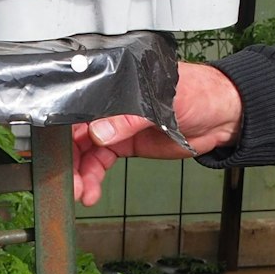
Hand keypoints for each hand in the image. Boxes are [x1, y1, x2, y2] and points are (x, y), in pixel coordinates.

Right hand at [71, 62, 244, 205]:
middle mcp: (111, 102)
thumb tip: (99, 132)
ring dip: (79, 172)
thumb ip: (129, 119)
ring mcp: (116, 124)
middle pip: (75, 129)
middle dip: (67, 156)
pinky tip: (90, 192)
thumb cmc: (197, 93)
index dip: (60, 124)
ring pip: (85, 149)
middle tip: (66, 179)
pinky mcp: (125, 144)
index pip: (78, 100)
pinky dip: (92, 177)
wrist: (222, 116)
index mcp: (116, 81)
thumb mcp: (162, 104)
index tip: (52, 147)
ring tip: (80, 192)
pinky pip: (100, 162)